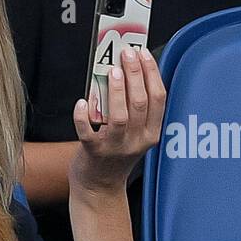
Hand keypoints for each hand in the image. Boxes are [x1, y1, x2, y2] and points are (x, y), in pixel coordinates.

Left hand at [70, 46, 165, 194]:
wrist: (100, 186)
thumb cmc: (115, 154)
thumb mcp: (135, 134)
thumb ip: (134, 109)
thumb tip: (124, 71)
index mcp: (151, 133)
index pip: (159, 98)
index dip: (152, 73)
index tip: (144, 53)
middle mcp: (137, 141)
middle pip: (141, 102)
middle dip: (135, 73)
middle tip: (127, 53)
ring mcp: (116, 147)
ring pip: (120, 116)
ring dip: (117, 90)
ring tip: (113, 70)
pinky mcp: (93, 152)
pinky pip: (87, 132)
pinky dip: (83, 115)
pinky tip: (82, 101)